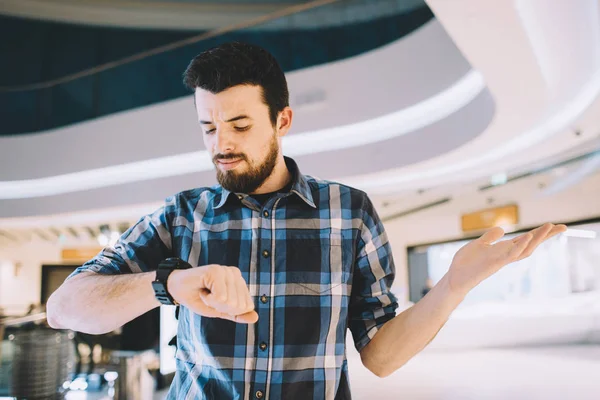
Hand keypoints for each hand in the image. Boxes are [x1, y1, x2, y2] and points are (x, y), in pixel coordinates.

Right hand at [167, 265, 257, 323]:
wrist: (176, 289)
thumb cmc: (198, 298)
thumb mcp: (220, 310)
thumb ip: (237, 314)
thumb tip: (255, 318)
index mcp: (239, 281)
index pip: (247, 306)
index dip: (230, 311)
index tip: (217, 302)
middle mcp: (235, 273)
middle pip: (238, 305)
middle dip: (221, 308)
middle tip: (209, 298)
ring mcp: (226, 270)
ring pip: (230, 301)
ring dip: (213, 303)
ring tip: (206, 293)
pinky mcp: (216, 271)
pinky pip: (220, 297)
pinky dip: (209, 300)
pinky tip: (203, 290)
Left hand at [447, 222, 566, 295]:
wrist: (455, 278)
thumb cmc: (465, 264)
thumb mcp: (478, 245)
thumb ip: (490, 237)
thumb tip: (503, 229)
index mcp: (502, 249)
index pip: (525, 239)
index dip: (539, 233)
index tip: (554, 225)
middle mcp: (505, 255)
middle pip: (531, 244)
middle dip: (546, 236)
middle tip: (563, 226)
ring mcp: (502, 260)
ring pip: (525, 249)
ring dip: (537, 238)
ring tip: (550, 227)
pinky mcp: (494, 264)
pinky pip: (510, 255)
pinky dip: (519, 246)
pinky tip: (527, 236)